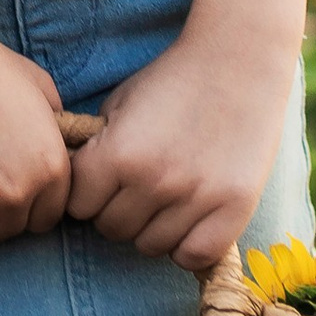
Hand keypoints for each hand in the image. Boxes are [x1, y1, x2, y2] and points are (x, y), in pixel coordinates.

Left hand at [63, 32, 290, 269]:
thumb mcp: (120, 102)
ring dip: (152, 226)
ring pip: (150, 246)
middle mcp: (154, 181)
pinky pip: (192, 255)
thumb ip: (96, 147)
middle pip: (111, 229)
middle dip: (117, 208)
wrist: (238, 60)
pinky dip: (187, 243)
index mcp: (118, 153)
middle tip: (138, 184)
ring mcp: (196, 199)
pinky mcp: (233, 210)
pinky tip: (191, 216)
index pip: (78, 205)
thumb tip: (77, 186)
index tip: (104, 178)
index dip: (88, 191)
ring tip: (167, 195)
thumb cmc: (174, 79)